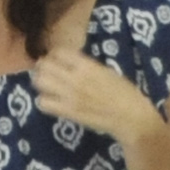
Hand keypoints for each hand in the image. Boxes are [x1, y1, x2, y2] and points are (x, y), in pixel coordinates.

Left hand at [31, 48, 162, 142]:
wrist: (130, 116)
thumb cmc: (124, 92)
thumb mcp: (106, 71)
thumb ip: (86, 66)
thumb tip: (69, 62)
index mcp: (88, 66)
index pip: (59, 52)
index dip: (54, 54)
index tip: (56, 59)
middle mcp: (75, 78)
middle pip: (45, 65)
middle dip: (43, 66)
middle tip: (46, 71)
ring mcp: (69, 95)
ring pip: (39, 82)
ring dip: (40, 81)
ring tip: (47, 84)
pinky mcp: (66, 111)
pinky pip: (42, 103)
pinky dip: (43, 100)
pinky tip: (50, 101)